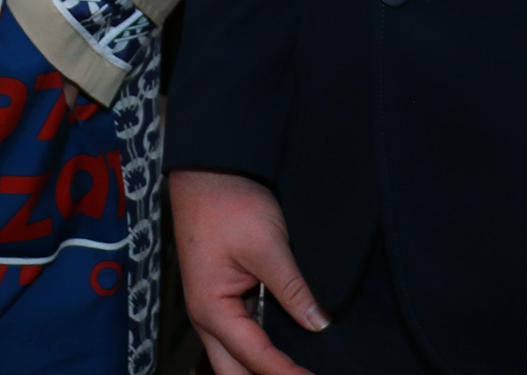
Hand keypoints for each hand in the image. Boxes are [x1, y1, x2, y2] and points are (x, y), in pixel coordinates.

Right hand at [172, 169, 325, 374]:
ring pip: (235, 360)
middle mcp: (207, 318)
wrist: (208, 171)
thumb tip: (319, 324)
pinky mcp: (224, 299)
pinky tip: (286, 354)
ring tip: (298, 372)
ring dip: (261, 370)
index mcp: (212, 310)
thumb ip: (293, 290)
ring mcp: (213, 310)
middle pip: (234, 373)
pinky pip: (241, 339)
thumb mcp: (267, 246)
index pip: (256, 358)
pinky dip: (261, 354)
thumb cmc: (228, 204)